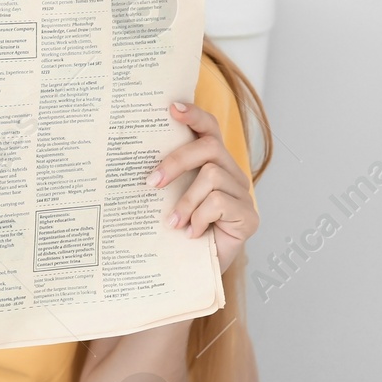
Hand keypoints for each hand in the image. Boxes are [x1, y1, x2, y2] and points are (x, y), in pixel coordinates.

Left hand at [145, 101, 257, 271]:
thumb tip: (133, 164)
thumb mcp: (169, 201)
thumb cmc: (179, 233)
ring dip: (186, 201)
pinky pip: (220, 203)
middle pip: (209, 148)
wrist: (194, 273)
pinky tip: (192, 234)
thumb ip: (165, 179)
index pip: (210, 129)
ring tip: (172, 223)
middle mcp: (233, 173)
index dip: (194, 115)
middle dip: (176, 162)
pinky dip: (200, 218)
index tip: (171, 108)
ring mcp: (243, 195)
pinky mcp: (249, 217)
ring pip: (212, 176)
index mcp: (214, 163)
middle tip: (151, 183)